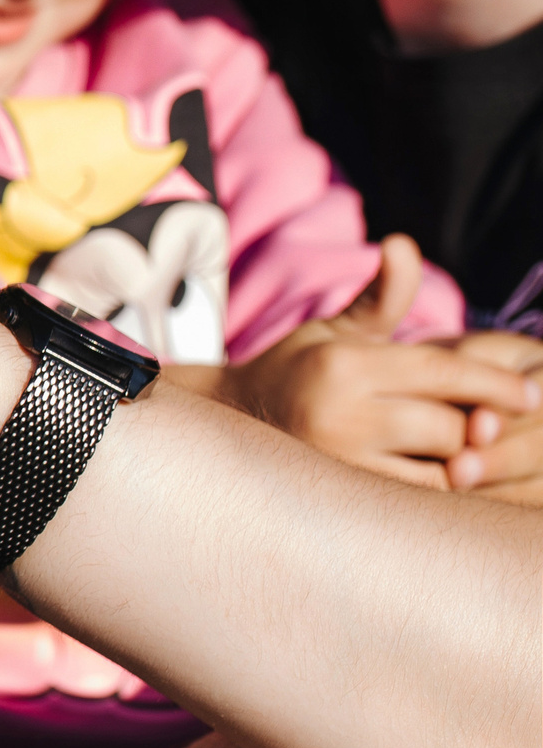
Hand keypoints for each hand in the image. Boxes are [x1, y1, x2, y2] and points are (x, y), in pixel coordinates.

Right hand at [213, 237, 540, 489]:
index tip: (533, 393)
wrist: (233, 425)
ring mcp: (337, 465)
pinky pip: (415, 502)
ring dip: (464, 464)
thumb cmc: (300, 371)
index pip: (440, 372)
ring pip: (437, 473)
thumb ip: (384, 296)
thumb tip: (402, 244)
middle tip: (498, 423)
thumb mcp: (338, 329)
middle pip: (447, 427)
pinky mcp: (342, 499)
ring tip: (473, 451)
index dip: (494, 382)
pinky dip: (441, 492)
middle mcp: (338, 417)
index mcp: (343, 368)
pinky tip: (446, 475)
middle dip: (480, 426)